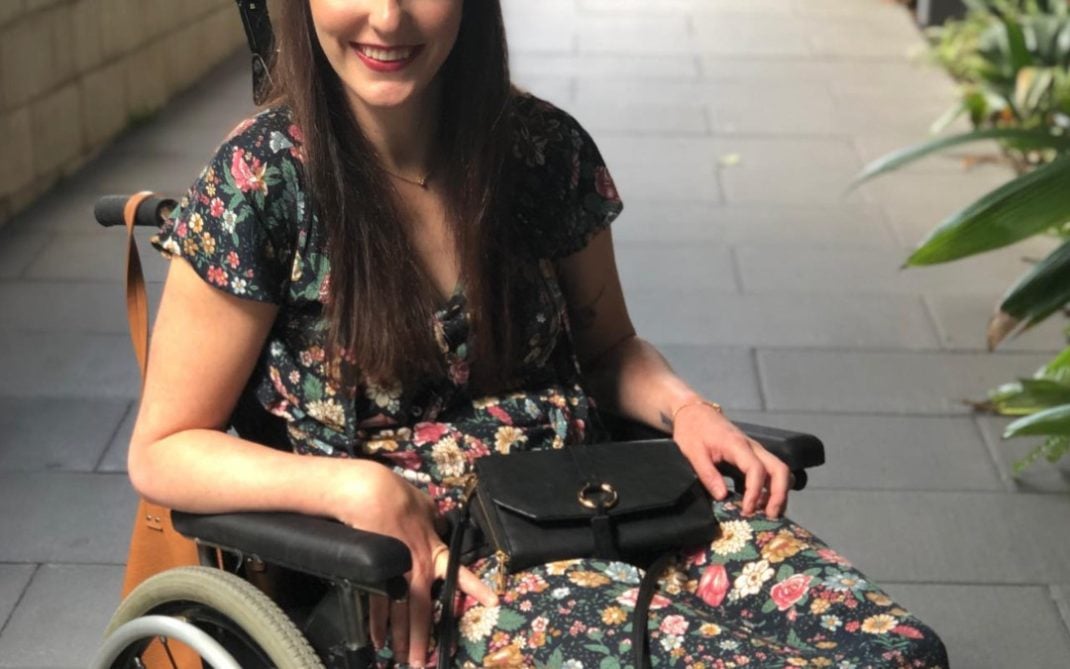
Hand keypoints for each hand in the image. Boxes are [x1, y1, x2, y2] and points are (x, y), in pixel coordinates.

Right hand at [330, 465, 497, 665]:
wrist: (373, 494)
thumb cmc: (400, 497)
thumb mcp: (427, 508)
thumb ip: (434, 521)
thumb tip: (437, 523)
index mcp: (435, 552)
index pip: (460, 574)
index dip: (477, 588)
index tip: (492, 602)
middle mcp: (419, 570)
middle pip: (423, 612)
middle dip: (423, 639)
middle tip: (421, 662)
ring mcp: (397, 575)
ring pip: (400, 614)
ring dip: (402, 638)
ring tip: (403, 658)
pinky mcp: (377, 574)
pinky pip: (378, 605)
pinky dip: (377, 624)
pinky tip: (378, 639)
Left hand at [671, 404, 790, 518]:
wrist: (694, 412)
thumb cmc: (692, 430)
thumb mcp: (692, 452)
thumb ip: (707, 474)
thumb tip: (723, 496)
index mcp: (737, 445)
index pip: (756, 469)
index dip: (755, 492)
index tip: (747, 510)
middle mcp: (752, 447)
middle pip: (780, 469)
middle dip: (779, 494)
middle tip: (770, 516)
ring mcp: (755, 450)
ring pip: (779, 470)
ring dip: (779, 492)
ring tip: (768, 514)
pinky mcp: (753, 455)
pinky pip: (770, 471)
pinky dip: (772, 488)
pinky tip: (761, 503)